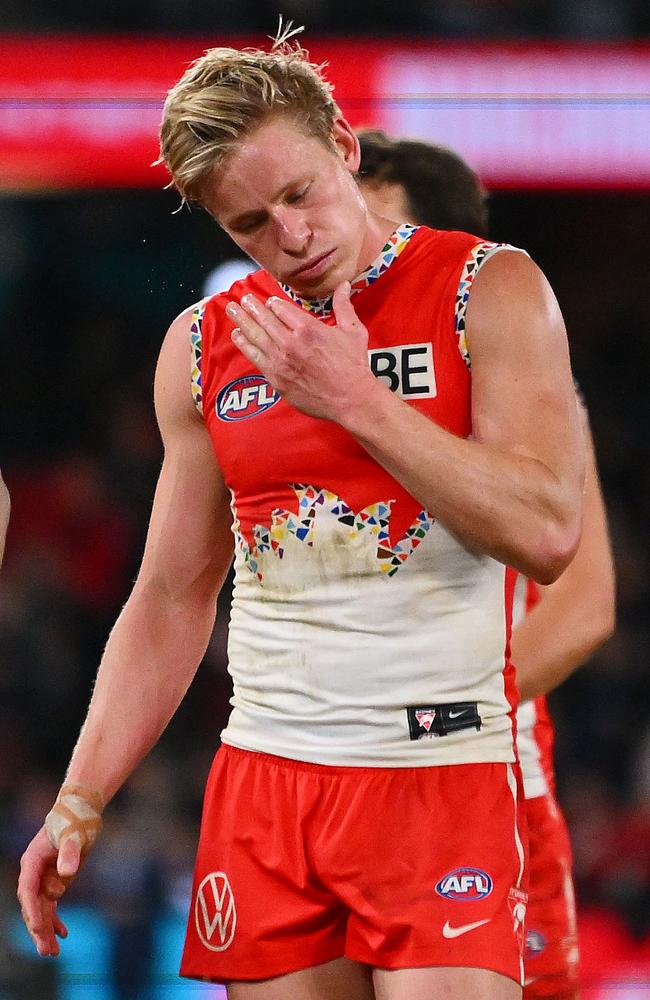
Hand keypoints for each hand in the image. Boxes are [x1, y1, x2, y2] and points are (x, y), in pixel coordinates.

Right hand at [17, 785, 101, 955]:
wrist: (81, 811)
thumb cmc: (75, 820)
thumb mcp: (74, 834)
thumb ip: (70, 852)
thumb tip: (67, 874)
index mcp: (32, 860)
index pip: (28, 889)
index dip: (32, 909)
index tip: (37, 927)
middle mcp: (34, 872)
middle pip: (32, 905)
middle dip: (38, 929)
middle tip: (46, 951)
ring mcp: (44, 878)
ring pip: (42, 910)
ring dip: (46, 931)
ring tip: (53, 953)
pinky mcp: (55, 881)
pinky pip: (52, 905)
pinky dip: (56, 920)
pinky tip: (64, 934)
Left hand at [226, 281, 375, 422]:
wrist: (350, 398)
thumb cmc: (353, 365)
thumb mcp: (353, 331)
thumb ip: (343, 306)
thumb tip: (344, 285)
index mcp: (308, 328)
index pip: (281, 309)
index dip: (273, 303)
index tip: (269, 301)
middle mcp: (290, 343)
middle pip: (264, 320)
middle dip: (251, 307)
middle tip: (243, 299)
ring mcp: (281, 361)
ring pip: (255, 336)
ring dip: (242, 321)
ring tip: (232, 310)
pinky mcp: (276, 378)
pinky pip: (255, 357)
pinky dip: (244, 345)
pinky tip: (237, 336)